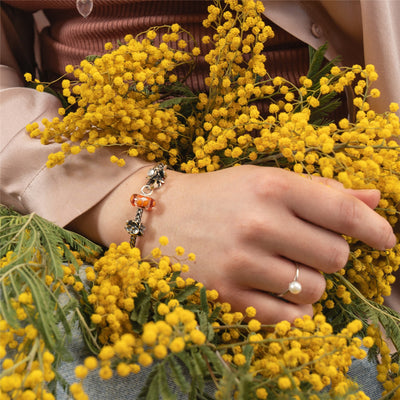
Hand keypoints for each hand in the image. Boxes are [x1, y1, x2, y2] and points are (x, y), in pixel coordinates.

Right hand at [70, 165, 395, 322]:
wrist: (159, 216)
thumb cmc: (218, 195)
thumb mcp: (264, 180)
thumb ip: (320, 191)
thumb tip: (373, 201)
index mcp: (272, 186)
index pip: (343, 213)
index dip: (375, 229)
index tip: (386, 239)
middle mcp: (258, 223)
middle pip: (335, 256)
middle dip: (330, 254)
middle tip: (305, 245)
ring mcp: (241, 262)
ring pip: (315, 288)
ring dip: (310, 280)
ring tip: (284, 265)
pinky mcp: (226, 294)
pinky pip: (288, 315)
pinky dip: (295, 307)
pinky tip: (284, 293)